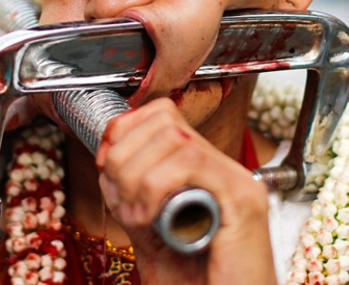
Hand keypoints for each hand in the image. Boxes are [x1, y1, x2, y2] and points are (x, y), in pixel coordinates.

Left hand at [96, 98, 277, 284]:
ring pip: (175, 138)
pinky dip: (155, 186)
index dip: (124, 131)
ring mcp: (239, 182)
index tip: (104, 165)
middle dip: (124, 156)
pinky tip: (149, 218)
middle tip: (119, 200)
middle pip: (165, 121)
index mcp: (205, 173)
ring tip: (134, 215)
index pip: (162, 115)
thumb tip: (108, 160)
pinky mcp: (243, 201)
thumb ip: (134, 194)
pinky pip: (191, 165)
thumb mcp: (150, 232)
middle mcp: (225, 170)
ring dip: (137, 176)